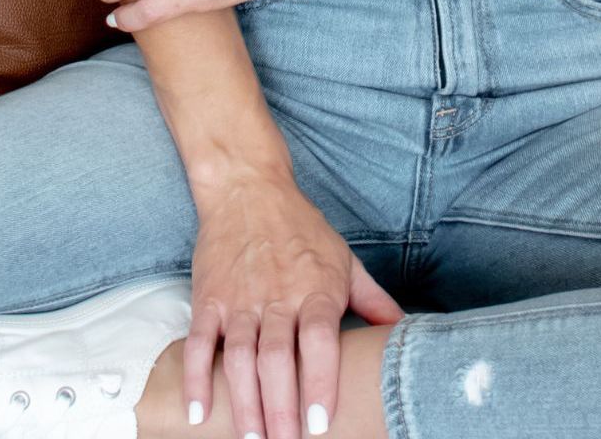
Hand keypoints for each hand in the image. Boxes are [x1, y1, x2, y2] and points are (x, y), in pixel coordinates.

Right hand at [184, 172, 404, 437]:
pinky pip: (200, 342)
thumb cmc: (301, 228)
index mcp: (315, 289)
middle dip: (279, 407)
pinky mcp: (209, 298)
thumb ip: (374, 300)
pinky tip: (199, 411)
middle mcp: (277, 296)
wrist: (248, 187)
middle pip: (276, 358)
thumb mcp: (344, 259)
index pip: (318, 340)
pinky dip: (196, 377)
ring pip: (240, 357)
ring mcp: (240, 299)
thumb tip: (404, 331)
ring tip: (251, 438)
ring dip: (244, 402)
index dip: (318, 380)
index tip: (320, 422)